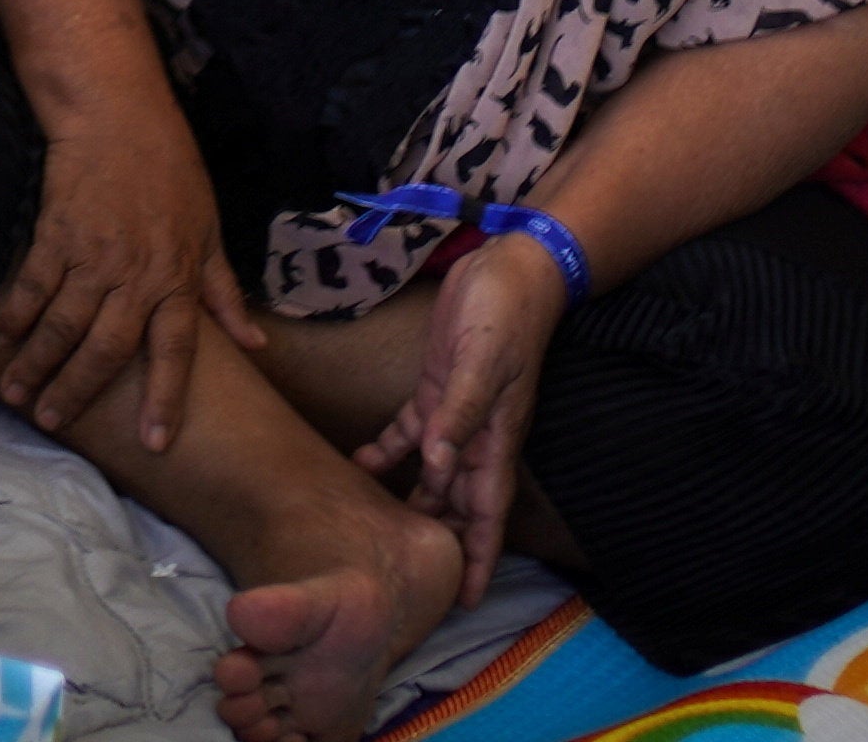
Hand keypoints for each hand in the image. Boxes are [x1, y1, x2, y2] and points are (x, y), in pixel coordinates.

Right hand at [0, 87, 263, 453]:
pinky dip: (18, 313)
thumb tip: (255, 346)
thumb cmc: (171, 169)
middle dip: (80, 391)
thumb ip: (224, 293)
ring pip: (63, 324)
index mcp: (176, 279)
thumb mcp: (209, 231)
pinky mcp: (56, 232)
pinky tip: (4, 337)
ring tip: (18, 394)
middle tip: (54, 422)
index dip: (165, 398)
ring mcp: (92, 255)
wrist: (118, 113)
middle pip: (107, 349)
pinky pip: (34, 283)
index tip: (154, 443)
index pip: (175, 352)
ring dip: (39, 363)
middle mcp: (135, 275)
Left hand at [353, 234, 562, 595]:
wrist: (506, 268)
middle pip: (459, 503)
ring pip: (432, 473)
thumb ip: (457, 414)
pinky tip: (360, 463)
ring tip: (381, 532)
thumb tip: (438, 467)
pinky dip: (388, 450)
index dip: (482, 557)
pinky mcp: (434, 387)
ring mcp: (453, 411)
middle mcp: (475, 435)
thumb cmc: (501, 316)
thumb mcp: (478, 364)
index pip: (488, 512)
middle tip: (412, 578)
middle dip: (444, 541)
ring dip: (412, 501)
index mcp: (494, 438)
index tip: (471, 600)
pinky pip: (409, 431)